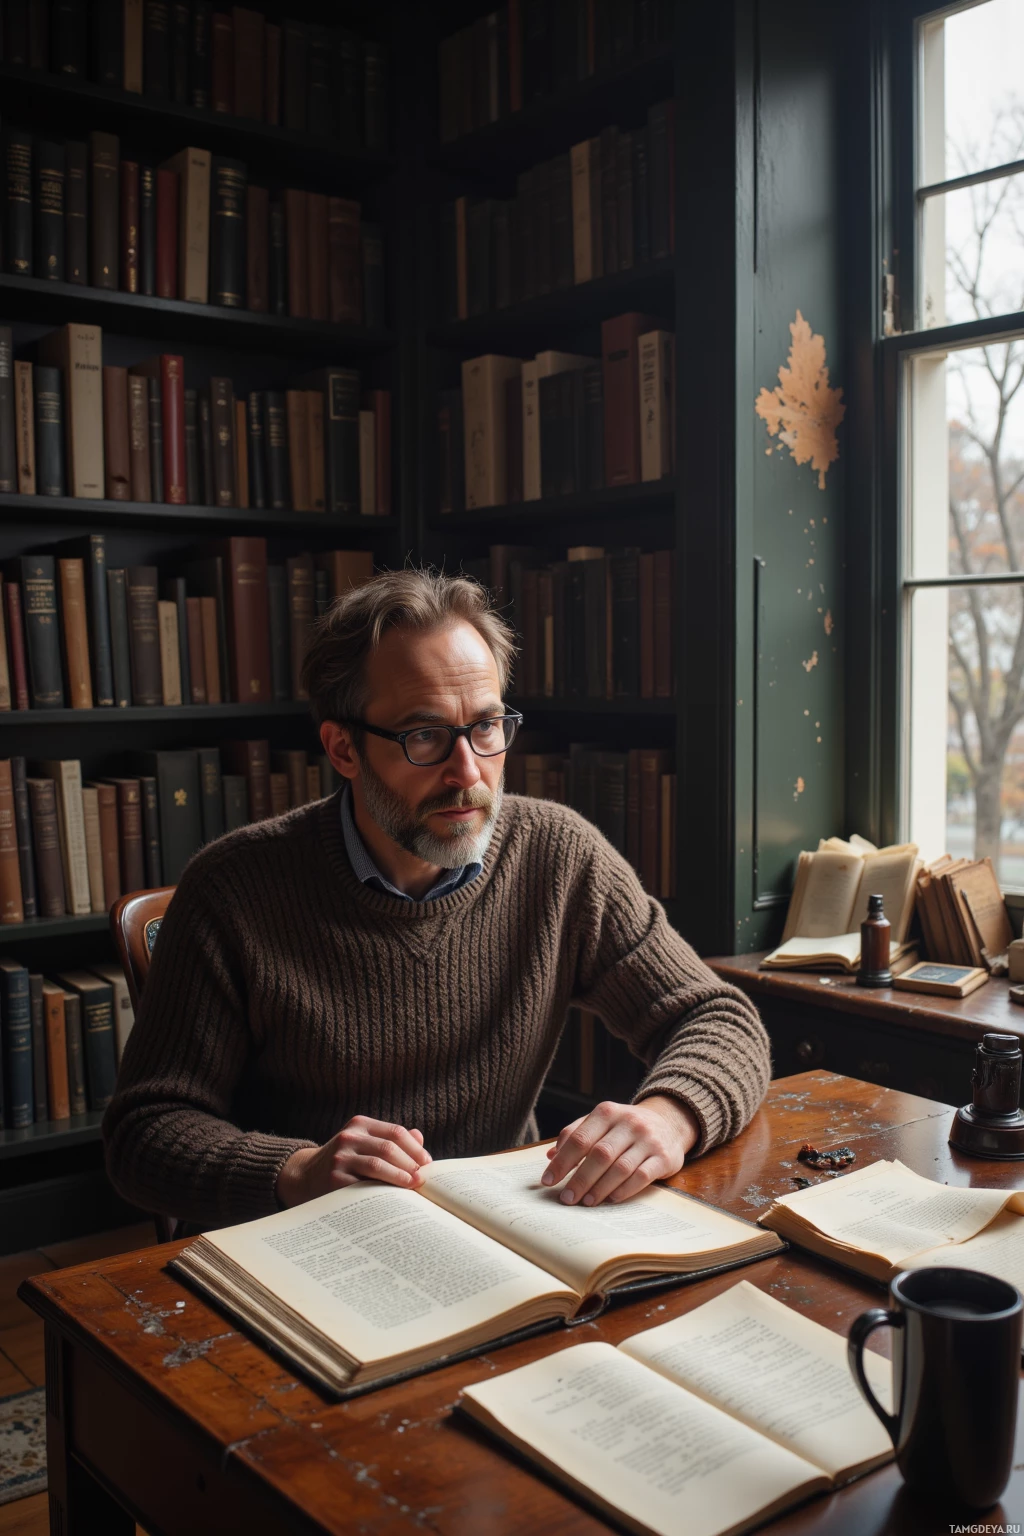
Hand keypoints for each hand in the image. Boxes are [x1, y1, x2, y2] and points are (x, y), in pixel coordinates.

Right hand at [276, 1116, 431, 1207]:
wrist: (303, 1177)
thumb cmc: (343, 1161)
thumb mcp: (363, 1144)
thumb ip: (389, 1139)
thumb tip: (420, 1139)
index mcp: (360, 1125)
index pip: (395, 1132)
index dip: (415, 1148)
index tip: (427, 1163)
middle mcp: (349, 1138)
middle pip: (389, 1148)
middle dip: (411, 1164)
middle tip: (424, 1178)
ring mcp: (340, 1158)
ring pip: (378, 1165)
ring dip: (400, 1176)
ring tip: (413, 1186)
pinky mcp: (334, 1179)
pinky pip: (363, 1186)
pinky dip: (381, 1191)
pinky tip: (391, 1198)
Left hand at [540, 1095, 699, 1206]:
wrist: (669, 1123)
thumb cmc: (625, 1127)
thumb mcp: (601, 1122)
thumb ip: (575, 1134)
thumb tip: (550, 1156)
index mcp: (607, 1112)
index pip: (579, 1138)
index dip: (562, 1161)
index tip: (548, 1180)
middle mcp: (628, 1123)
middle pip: (599, 1154)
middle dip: (580, 1179)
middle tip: (566, 1198)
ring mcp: (648, 1140)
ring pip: (620, 1167)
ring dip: (600, 1188)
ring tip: (586, 1202)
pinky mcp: (663, 1157)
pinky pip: (641, 1177)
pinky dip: (624, 1190)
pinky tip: (611, 1199)